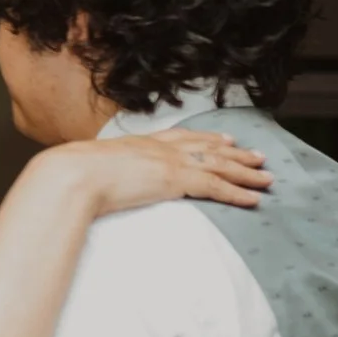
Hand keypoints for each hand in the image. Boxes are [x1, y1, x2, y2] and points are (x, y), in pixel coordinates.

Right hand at [46, 130, 270, 216]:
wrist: (71, 174)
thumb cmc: (71, 174)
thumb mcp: (91, 167)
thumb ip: (103, 172)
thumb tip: (96, 184)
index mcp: (140, 142)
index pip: (182, 137)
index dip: (207, 138)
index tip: (225, 140)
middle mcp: (160, 148)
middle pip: (207, 148)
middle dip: (236, 153)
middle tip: (258, 157)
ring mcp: (170, 162)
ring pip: (219, 165)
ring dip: (246, 172)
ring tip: (267, 178)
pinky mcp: (176, 180)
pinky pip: (215, 186)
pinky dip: (237, 193)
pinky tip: (253, 199)